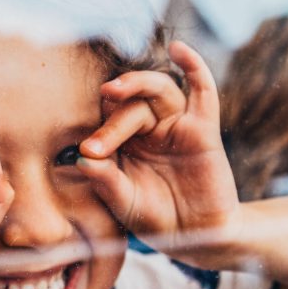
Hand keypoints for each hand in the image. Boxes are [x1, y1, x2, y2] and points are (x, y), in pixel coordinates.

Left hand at [77, 41, 240, 255]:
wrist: (196, 238)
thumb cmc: (156, 219)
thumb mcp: (125, 203)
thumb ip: (106, 182)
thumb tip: (84, 159)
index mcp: (125, 141)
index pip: (107, 118)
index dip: (96, 129)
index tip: (87, 152)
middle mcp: (150, 128)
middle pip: (130, 107)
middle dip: (111, 125)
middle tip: (96, 147)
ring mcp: (177, 125)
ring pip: (158, 91)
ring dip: (136, 84)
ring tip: (114, 90)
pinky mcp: (204, 130)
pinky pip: (202, 91)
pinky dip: (193, 66)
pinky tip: (178, 49)